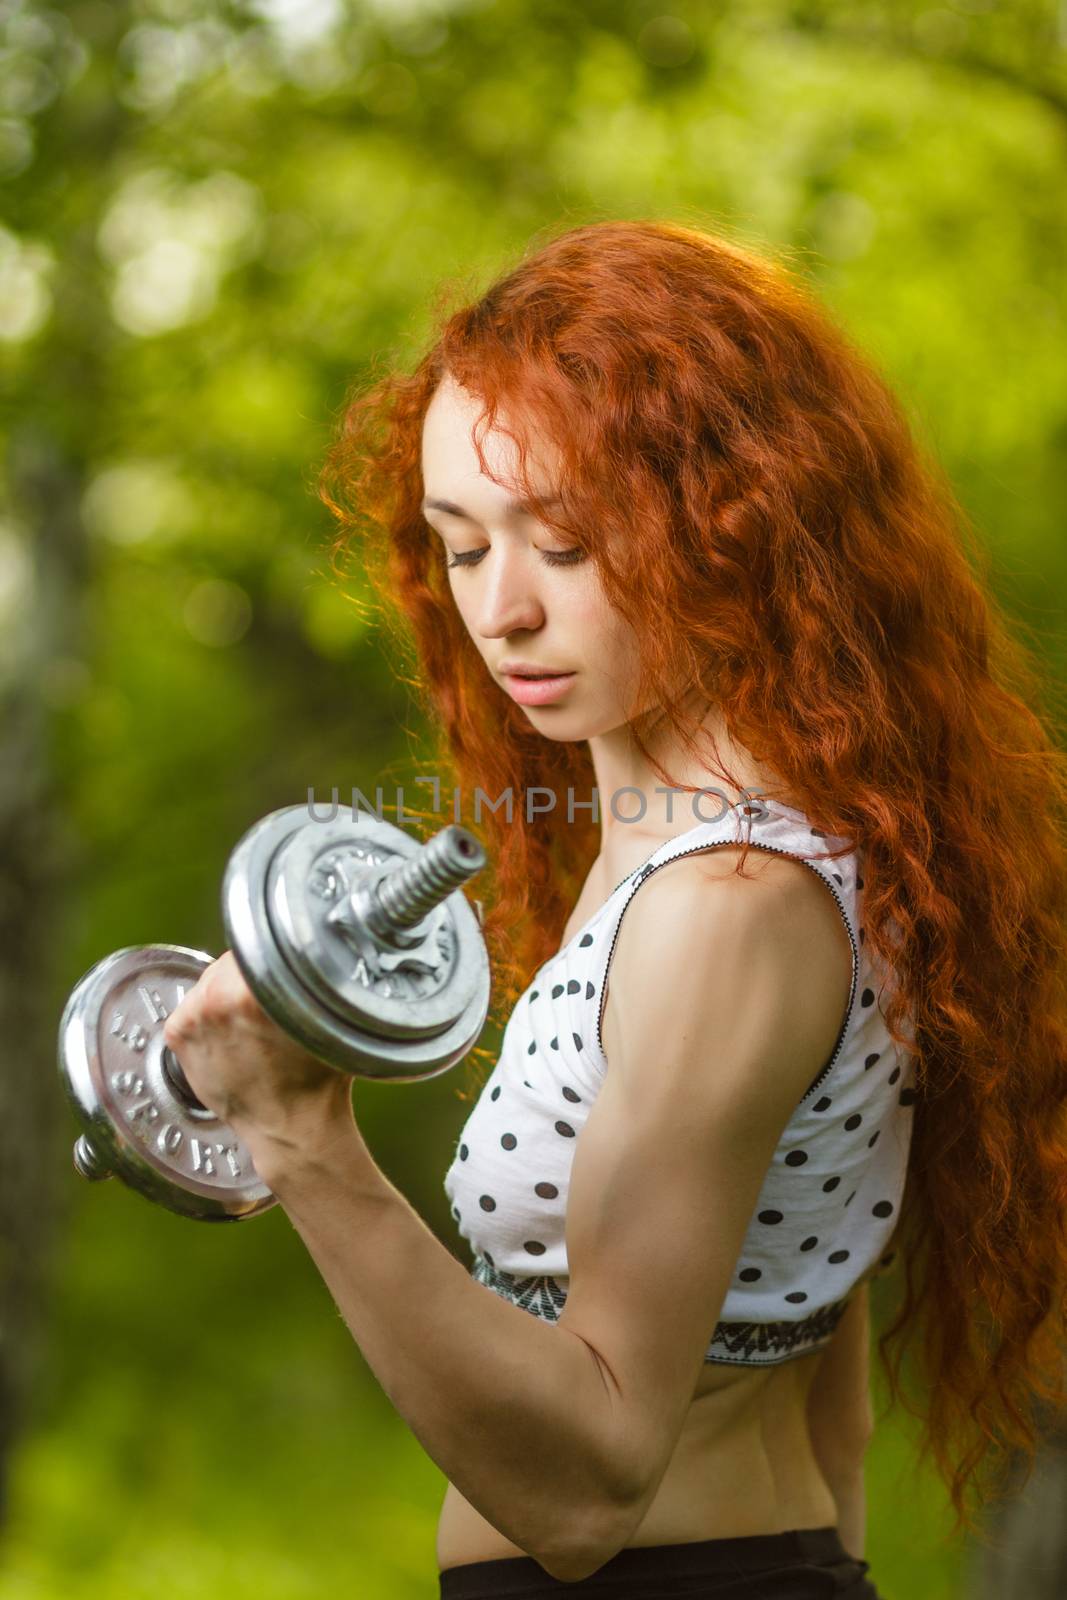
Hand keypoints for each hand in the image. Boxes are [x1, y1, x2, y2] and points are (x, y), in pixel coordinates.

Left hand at [162, 951, 357, 1169]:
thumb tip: (306, 945)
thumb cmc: (314, 1078)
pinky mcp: (178, 1035)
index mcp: (252, 990)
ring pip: (212, 980)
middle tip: (271, 994)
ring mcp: (193, 1018)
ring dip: (229, 990)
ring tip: (253, 1019)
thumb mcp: (325, 1015)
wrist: (289, 1126)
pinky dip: (209, 1012)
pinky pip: (194, 1004)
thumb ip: (310, 975)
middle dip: (251, 971)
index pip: (258, 940)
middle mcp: (215, 999)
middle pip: (232, 959)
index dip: (274, 949)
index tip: (283, 961)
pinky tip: (231, 1033)